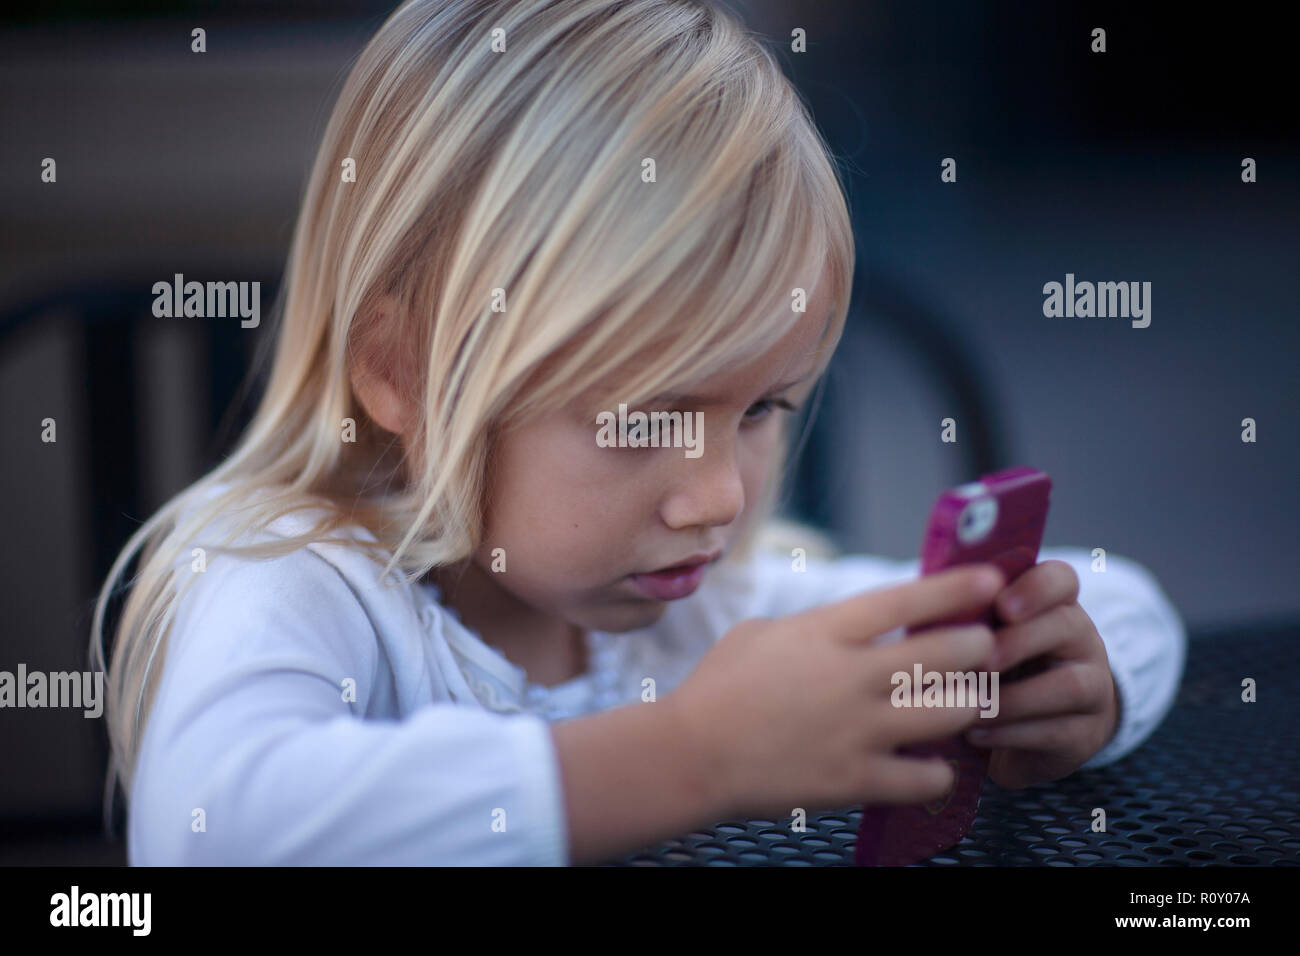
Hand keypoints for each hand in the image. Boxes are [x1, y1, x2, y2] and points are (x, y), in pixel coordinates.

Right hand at [666, 564, 1006, 820]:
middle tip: (982, 648)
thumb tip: (855, 628)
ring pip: (953, 713)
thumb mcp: (760, 633)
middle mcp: (851, 677)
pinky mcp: (855, 780)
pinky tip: (932, 764)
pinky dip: (940, 771)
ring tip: (965, 704)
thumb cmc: (717, 689)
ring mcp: (857, 730)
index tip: (990, 579)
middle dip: (978, 647)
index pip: (906, 599)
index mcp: (824, 632)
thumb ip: (815, 627)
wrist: (689, 756)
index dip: (956, 586)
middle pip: (948, 654)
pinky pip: (929, 777)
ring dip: (968, 705)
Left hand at [964, 560, 1120, 788]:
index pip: (1061, 579)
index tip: (1001, 606)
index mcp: (1053, 606)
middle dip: (1019, 641)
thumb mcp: (984, 640)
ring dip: (1014, 696)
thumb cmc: (993, 672)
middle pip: (1067, 625)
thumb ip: (965, 621)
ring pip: (1069, 684)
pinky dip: (1010, 733)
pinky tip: (974, 733)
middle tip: (982, 659)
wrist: (1028, 734)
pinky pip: (1058, 731)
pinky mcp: (1086, 734)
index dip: (1036, 587)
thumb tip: (924, 608)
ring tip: (971, 703)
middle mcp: (1081, 641)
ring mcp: (1093, 687)